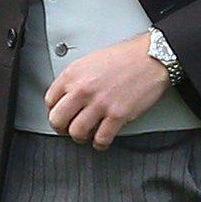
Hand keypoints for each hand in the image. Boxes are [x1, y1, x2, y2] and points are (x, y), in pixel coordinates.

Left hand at [44, 35, 168, 148]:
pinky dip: (100, 143)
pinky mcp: (117, 115)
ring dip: (80, 137)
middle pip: (57, 120)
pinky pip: (101, 139)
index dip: (53, 111)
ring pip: (76, 133)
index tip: (59, 115)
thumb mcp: (90, 61)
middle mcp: (83, 89)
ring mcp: (100, 104)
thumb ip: (75, 79)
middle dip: (61, 128)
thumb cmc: (124, 58)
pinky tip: (101, 140)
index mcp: (74, 74)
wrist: (151, 58)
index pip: (49, 101)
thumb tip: (66, 96)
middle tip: (67, 129)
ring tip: (86, 135)